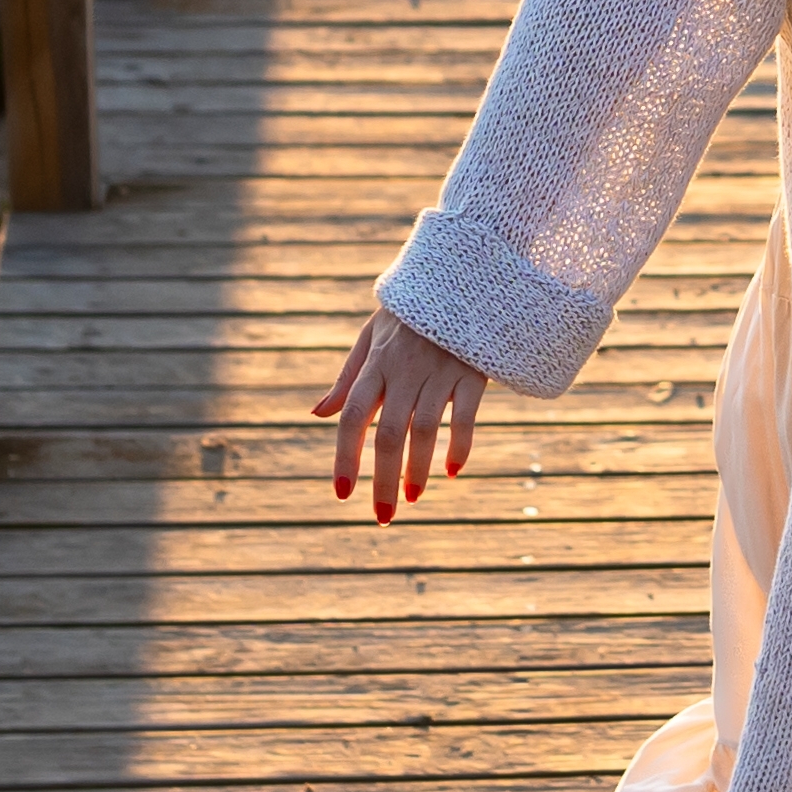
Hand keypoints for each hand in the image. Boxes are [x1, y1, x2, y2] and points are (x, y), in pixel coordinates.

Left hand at [315, 310, 491, 514]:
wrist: (461, 274)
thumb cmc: (411, 312)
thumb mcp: (371, 336)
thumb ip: (348, 378)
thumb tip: (318, 414)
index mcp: (375, 363)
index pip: (352, 416)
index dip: (345, 456)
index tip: (341, 493)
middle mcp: (404, 370)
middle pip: (388, 433)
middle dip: (381, 479)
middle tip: (382, 516)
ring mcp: (440, 370)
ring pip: (424, 430)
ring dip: (417, 470)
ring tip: (412, 498)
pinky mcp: (472, 370)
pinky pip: (465, 416)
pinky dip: (459, 446)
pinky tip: (453, 471)